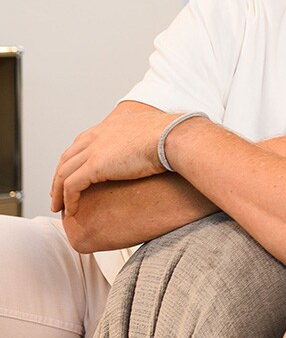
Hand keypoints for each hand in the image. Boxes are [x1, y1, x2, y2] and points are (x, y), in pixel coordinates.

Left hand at [51, 108, 183, 214]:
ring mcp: (94, 150)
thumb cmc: (173, 135)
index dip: (75, 160)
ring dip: (58, 192)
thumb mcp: (157, 127)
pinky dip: (68, 200)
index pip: (82, 142)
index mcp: (110, 126)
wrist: (174, 137)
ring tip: (60, 207)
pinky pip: (71, 186)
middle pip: (67, 158)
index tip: (74, 173)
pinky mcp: (94, 166)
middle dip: (60, 176)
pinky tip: (72, 211)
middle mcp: (97, 135)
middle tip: (59, 193)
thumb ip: (150, 127)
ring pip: (64, 173)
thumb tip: (161, 128)